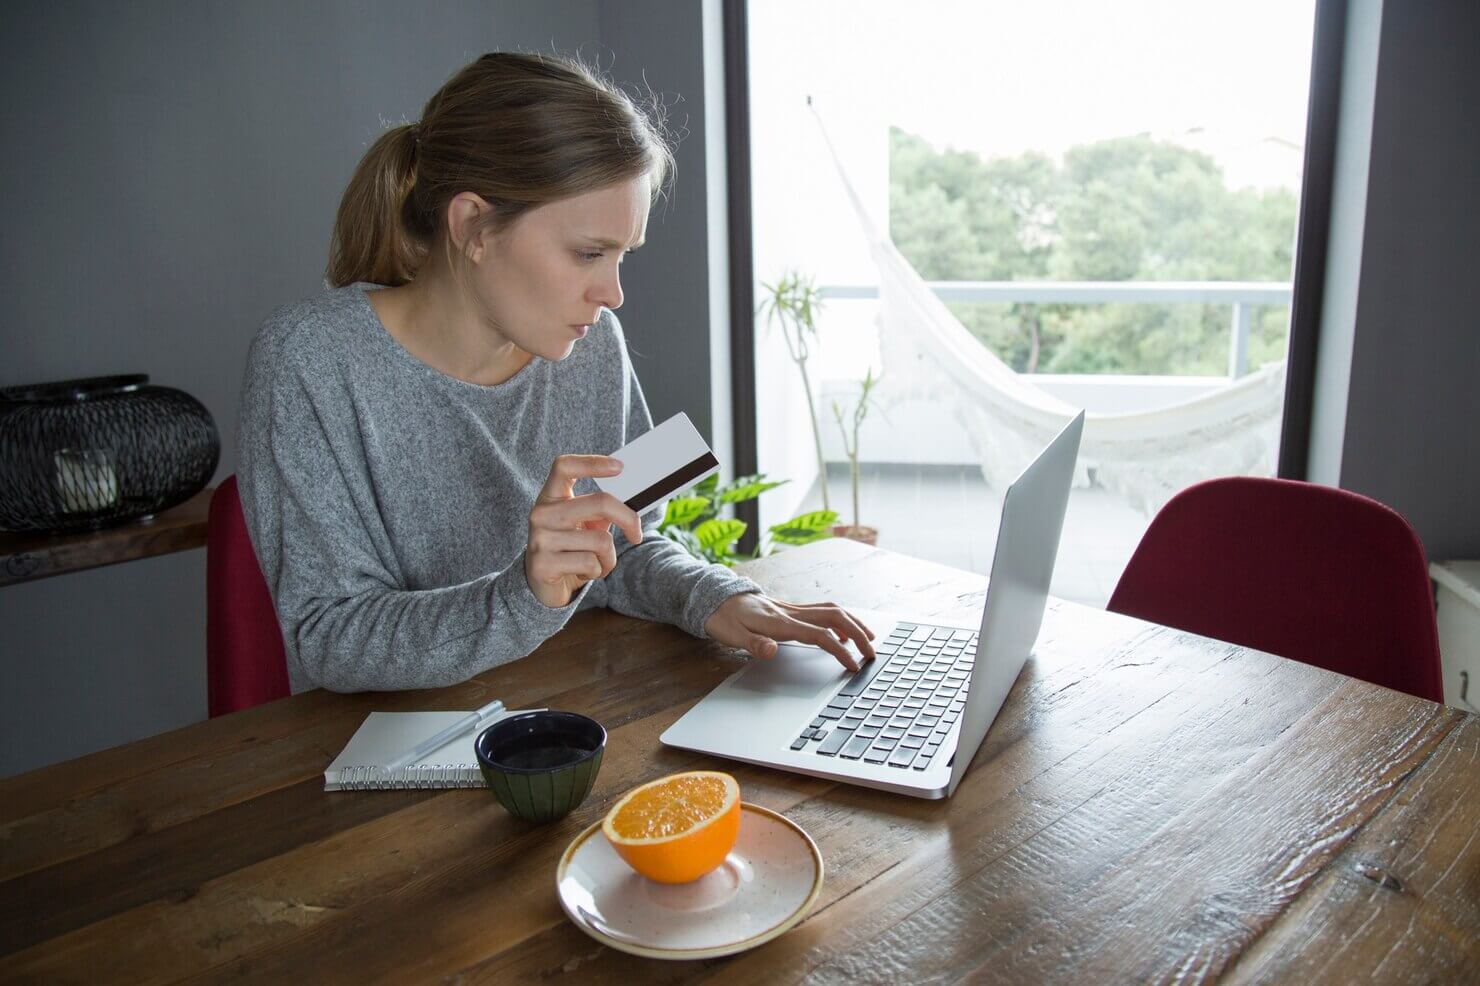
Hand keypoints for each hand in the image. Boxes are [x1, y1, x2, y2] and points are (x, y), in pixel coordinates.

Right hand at [524, 455, 642, 608]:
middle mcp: (541, 513)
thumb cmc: (570, 548)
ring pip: (601, 540)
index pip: (565, 466)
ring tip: (595, 562)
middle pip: (600, 502)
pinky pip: (590, 563)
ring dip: (609, 557)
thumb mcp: (583, 524)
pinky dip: (597, 571)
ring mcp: (540, 539)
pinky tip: (583, 572)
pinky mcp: (543, 565)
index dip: (593, 462)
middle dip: (628, 518)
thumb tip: (635, 501)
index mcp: (551, 497)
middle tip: (636, 533)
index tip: (620, 467)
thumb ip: (601, 510)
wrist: (541, 584)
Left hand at [704, 594, 875, 670]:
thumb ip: (753, 644)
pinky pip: (822, 611)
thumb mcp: (732, 635)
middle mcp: (791, 612)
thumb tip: (772, 650)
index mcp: (780, 622)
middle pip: (834, 617)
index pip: (819, 634)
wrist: (715, 597)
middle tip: (872, 652)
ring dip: (853, 623)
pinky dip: (838, 620)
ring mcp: (792, 608)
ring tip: (867, 640)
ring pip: (831, 610)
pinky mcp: (790, 608)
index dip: (839, 650)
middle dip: (857, 633)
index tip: (853, 665)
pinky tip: (840, 634)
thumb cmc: (723, 618)